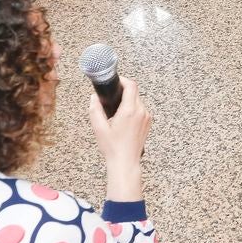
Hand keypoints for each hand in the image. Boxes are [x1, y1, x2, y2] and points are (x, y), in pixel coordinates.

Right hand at [89, 77, 150, 199]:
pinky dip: (133, 109)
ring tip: (116, 110)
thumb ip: (95, 110)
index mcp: (130, 110)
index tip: (115, 82)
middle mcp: (141, 112)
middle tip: (112, 96)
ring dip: (128, 101)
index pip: (131, 86)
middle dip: (123, 91)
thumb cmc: (113, 148)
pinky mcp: (148, 123)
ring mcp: (147, 117)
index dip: (123, 80)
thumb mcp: (99, 128)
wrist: (125, 162)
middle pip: (134, 92)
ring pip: (138, 101)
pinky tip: (124, 118)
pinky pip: (141, 109)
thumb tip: (94, 98)